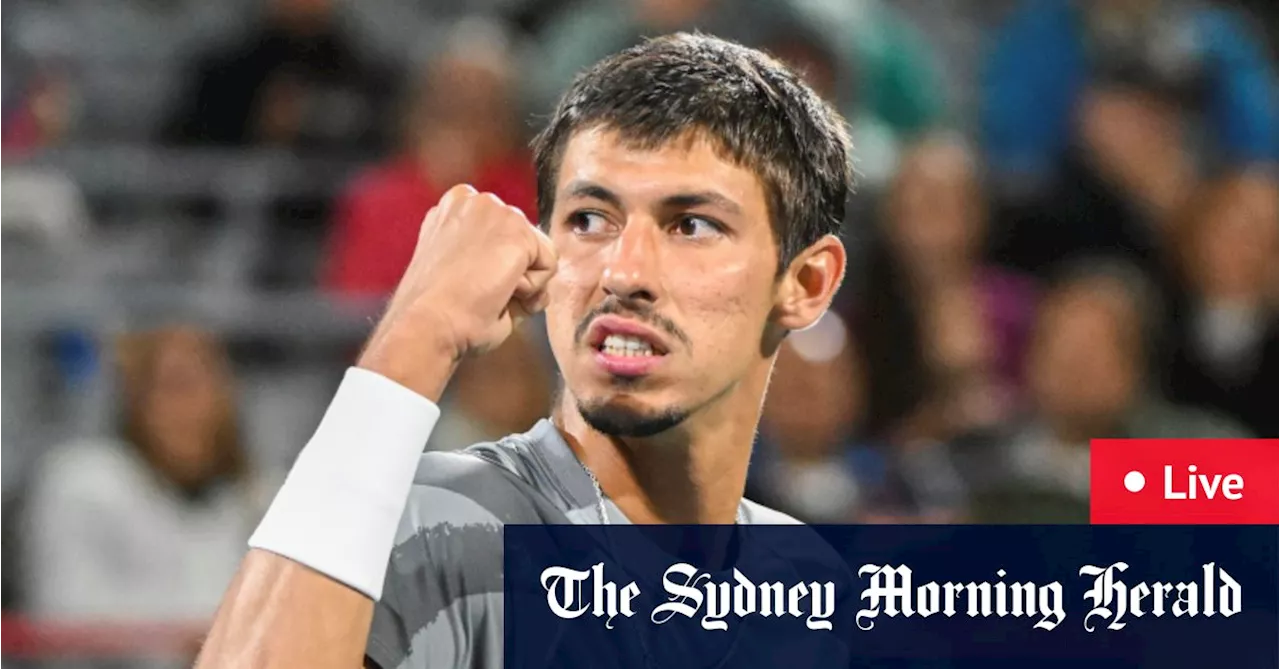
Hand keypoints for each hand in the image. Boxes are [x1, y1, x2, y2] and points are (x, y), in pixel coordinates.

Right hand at [358, 184, 555, 399]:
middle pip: (523, 241)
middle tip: (480, 295)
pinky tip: (499, 293)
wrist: (428, 324)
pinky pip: (549, 266)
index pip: (500, 235)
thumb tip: (531, 282)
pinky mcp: (517, 230)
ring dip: (522, 284)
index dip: (495, 268)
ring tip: (487, 295)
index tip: (467, 286)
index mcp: (451, 208)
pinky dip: (532, 291)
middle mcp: (473, 200)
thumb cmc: (437, 313)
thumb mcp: (456, 274)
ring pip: (538, 254)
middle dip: (513, 274)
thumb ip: (489, 261)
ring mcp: (496, 210)